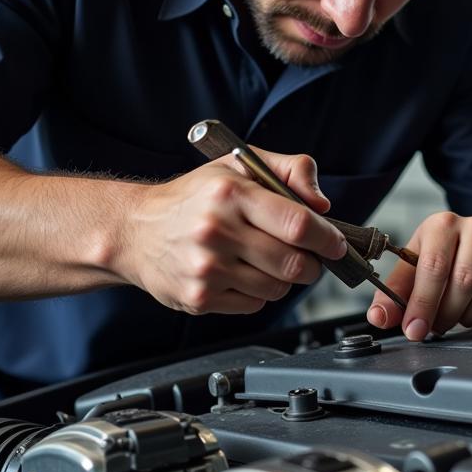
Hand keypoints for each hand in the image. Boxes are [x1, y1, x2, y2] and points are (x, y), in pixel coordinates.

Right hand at [118, 148, 346, 313]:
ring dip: (284, 279)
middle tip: (306, 256)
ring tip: (266, 260)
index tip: (336, 244)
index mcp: (230, 194)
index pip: (298, 224)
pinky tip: (241, 274)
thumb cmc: (193, 197)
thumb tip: (323, 204)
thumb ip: (290, 171)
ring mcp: (206, 269)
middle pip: (294, 263)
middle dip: (311, 263)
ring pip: (278, 288)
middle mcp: (216, 231)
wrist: (135, 231)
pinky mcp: (200, 298)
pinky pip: (255, 305)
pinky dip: (259, 293)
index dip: (328, 239)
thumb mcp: (239, 166)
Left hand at [366, 211, 471, 339]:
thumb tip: (379, 317)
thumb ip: (393, 295)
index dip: (422, 304)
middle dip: (446, 314)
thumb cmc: (444, 259)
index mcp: (441, 225)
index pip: (433, 267)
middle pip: (463, 282)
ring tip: (455, 316)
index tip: (414, 329)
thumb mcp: (413, 270)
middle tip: (436, 327)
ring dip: (467, 317)